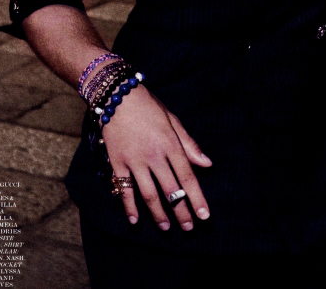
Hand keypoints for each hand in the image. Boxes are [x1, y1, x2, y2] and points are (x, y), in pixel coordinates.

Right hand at [101, 85, 211, 230]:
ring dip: (159, 214)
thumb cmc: (149, 108)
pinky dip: (129, 207)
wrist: (118, 96)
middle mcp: (154, 156)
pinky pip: (125, 189)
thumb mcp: (173, 121)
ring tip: (167, 228)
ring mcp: (135, 161)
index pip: (187, 177)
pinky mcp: (118, 163)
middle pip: (170, 190)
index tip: (204, 216)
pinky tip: (135, 220)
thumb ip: (189, 144)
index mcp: (170, 144)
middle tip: (189, 228)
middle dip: (181, 212)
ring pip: (149, 194)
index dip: (197, 198)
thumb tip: (207, 164)